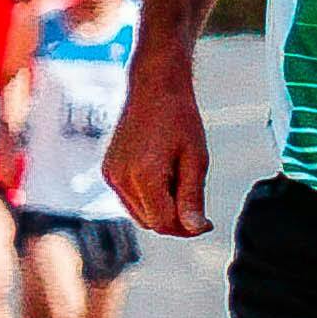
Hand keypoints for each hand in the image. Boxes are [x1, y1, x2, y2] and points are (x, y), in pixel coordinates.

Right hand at [112, 66, 212, 236]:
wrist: (154, 88)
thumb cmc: (179, 119)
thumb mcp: (196, 158)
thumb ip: (192, 197)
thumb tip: (195, 229)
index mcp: (142, 175)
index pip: (164, 223)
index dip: (188, 229)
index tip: (208, 222)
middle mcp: (120, 178)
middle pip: (151, 223)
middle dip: (176, 221)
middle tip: (198, 207)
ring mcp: (111, 176)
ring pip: (140, 215)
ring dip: (162, 211)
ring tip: (180, 184)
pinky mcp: (108, 172)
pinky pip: (131, 201)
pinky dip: (149, 200)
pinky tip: (165, 179)